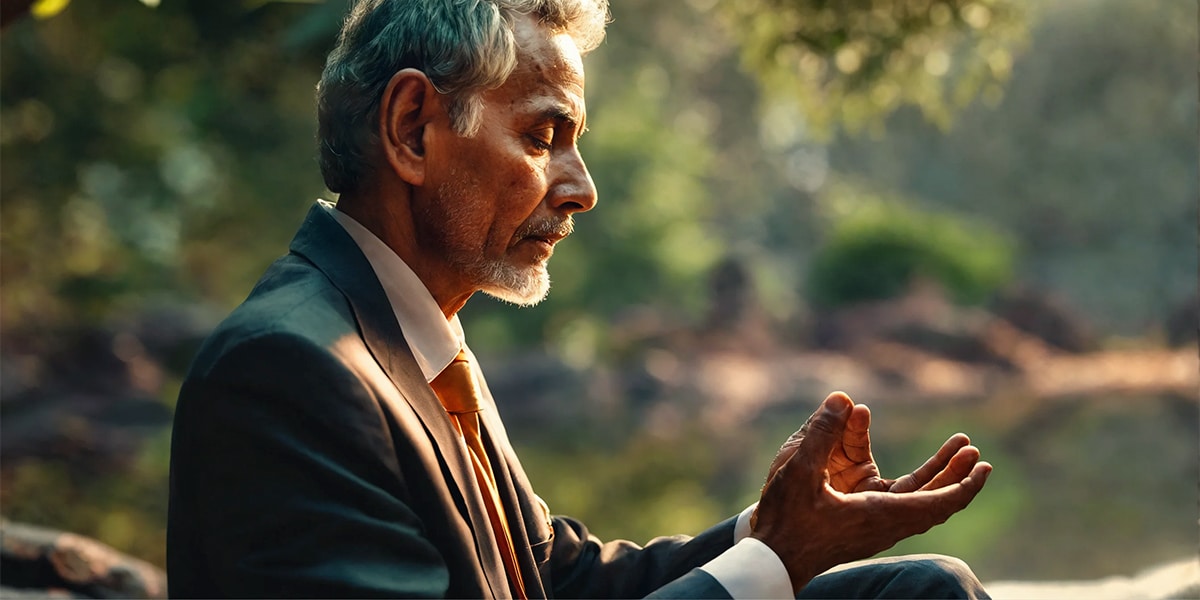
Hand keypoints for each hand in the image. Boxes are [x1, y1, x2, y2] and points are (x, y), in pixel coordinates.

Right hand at [750, 392, 991, 592]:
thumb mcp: (799, 472)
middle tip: (972, 450)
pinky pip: (905, 509)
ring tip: (956, 451)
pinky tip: (919, 477)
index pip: (936, 504)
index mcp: (878, 515)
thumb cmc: (786, 520)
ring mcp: (877, 530)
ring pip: (921, 505)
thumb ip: (822, 434)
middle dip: (956, 475)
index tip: (981, 466)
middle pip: (935, 503)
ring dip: (939, 479)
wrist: (774, 559)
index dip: (962, 486)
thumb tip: (842, 397)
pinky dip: (921, 490)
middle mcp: (885, 526)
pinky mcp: (866, 529)